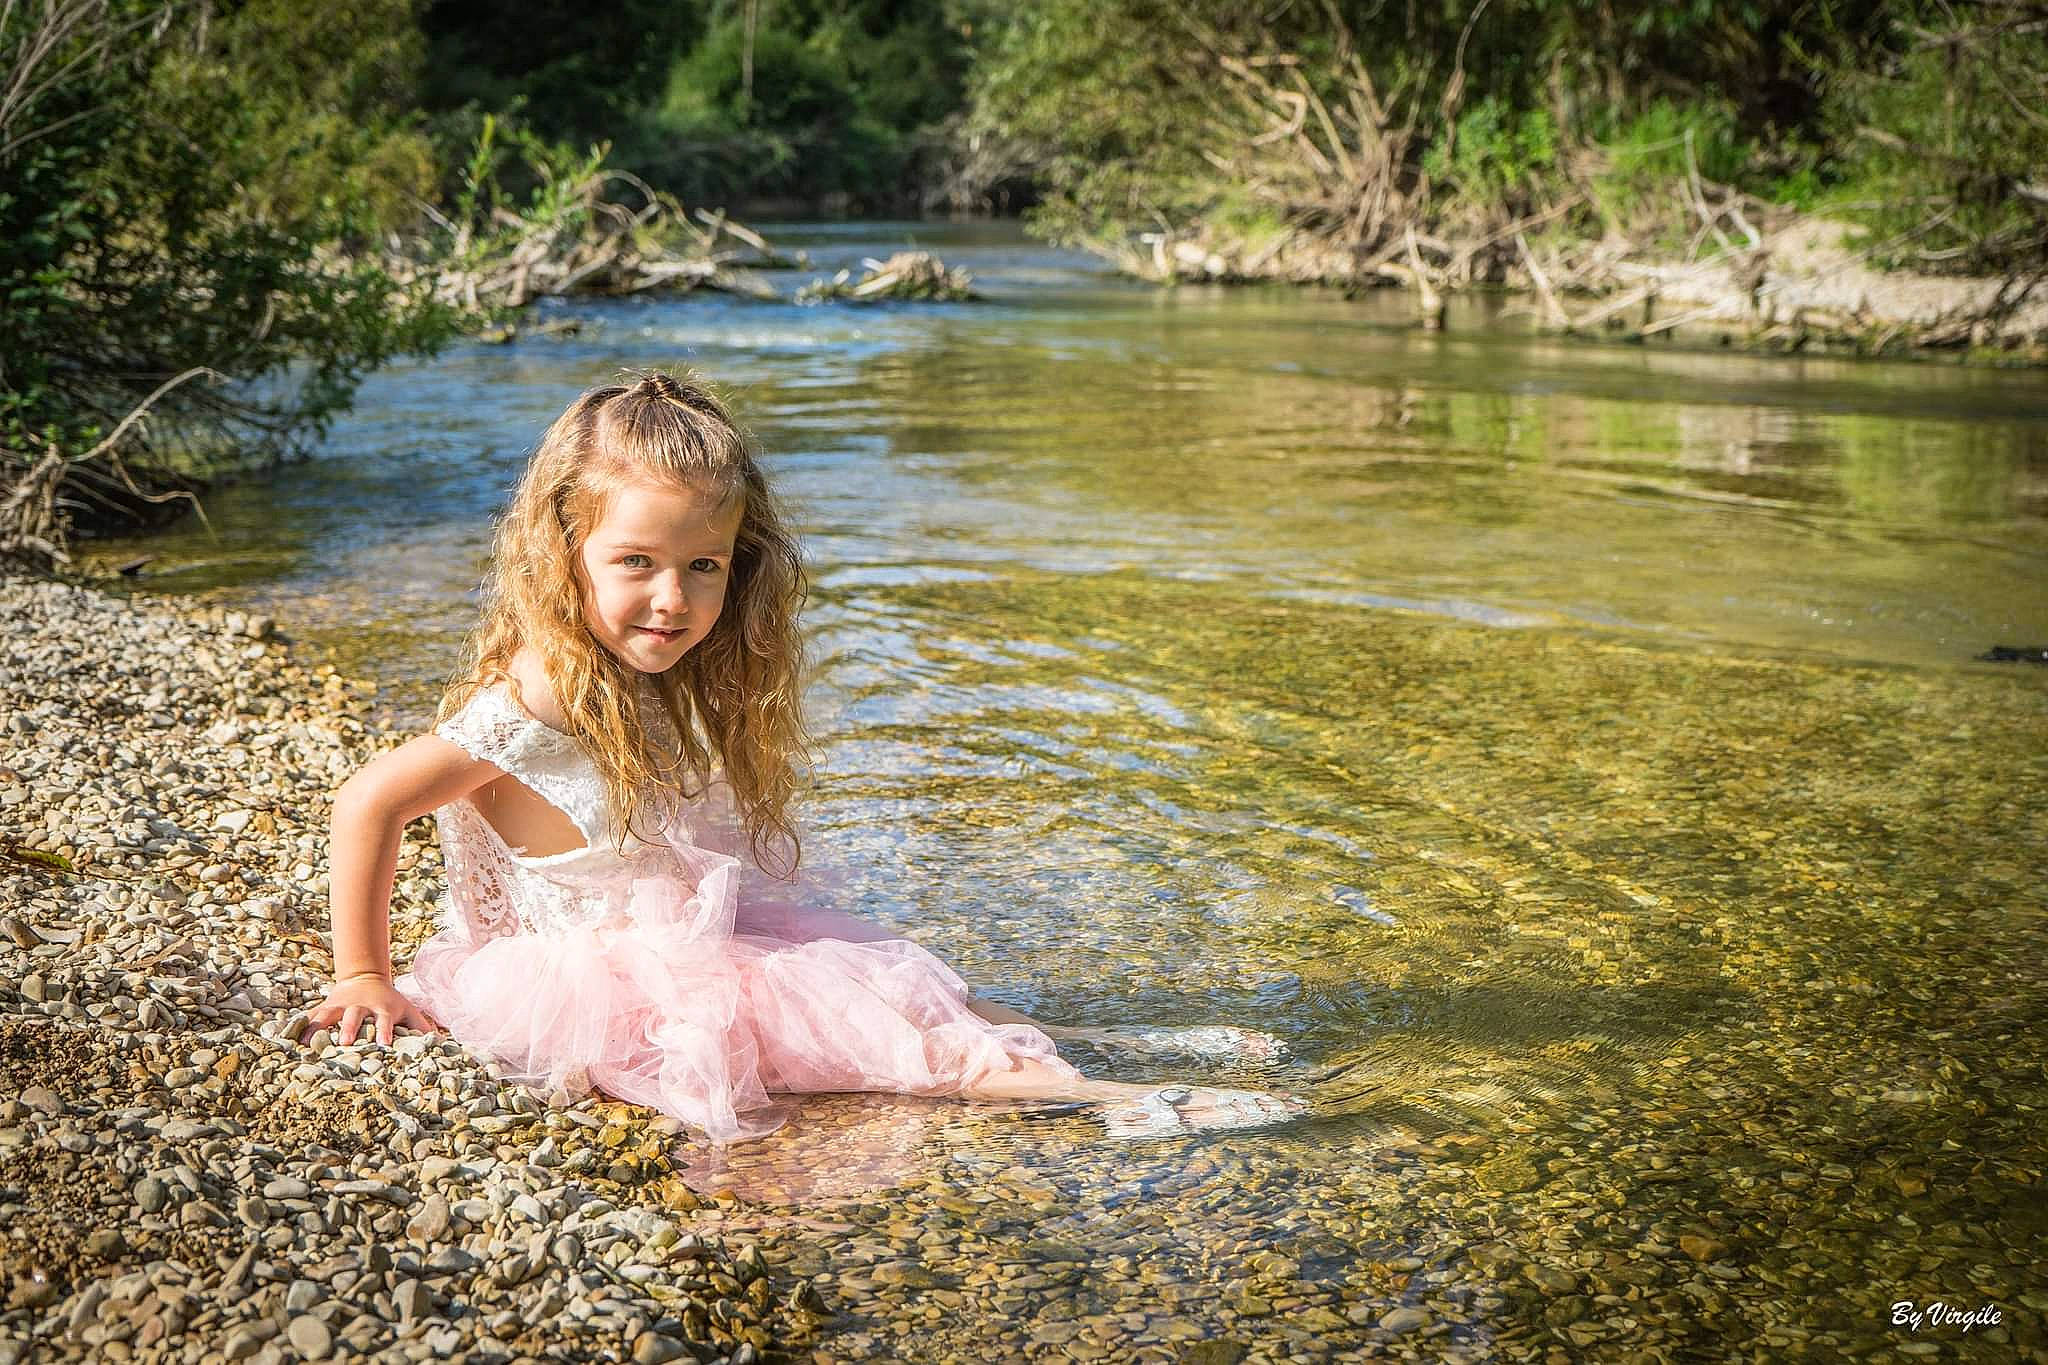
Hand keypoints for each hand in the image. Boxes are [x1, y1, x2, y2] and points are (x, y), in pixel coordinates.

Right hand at [300, 973, 439, 1046]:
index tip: (383, 1045)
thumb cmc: (391, 1002)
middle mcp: (360, 1006)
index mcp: (382, 1009)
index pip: (385, 1021)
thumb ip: (422, 1026)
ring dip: (319, 1028)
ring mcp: (340, 1005)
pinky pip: (310, 1016)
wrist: (365, 978)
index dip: (385, 1031)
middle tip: (345, 1043)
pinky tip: (289, 1039)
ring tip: (308, 1044)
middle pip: (354, 1017)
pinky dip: (301, 1026)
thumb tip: (443, 1044)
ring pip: (328, 1016)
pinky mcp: (325, 1006)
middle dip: (350, 1029)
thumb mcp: (408, 1010)